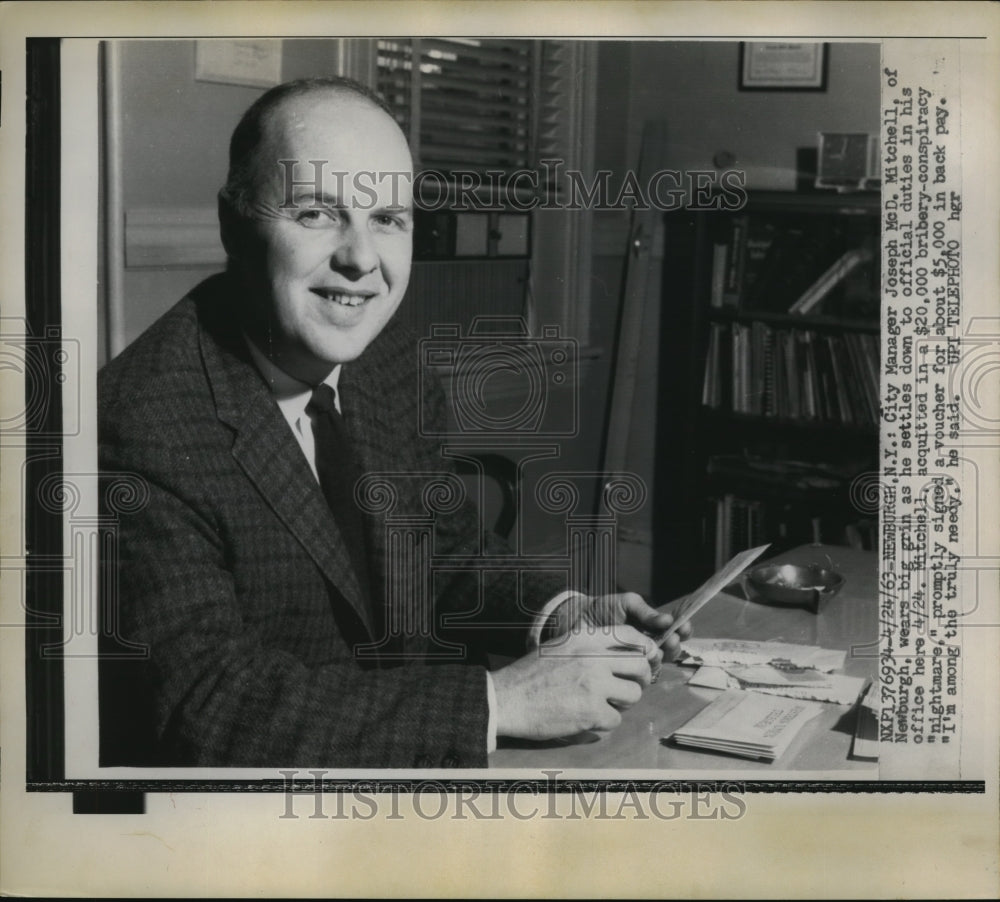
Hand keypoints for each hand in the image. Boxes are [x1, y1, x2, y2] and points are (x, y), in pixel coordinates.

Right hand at [492, 625, 657, 740]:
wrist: (507, 699)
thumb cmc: (531, 674)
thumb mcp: (560, 646)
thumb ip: (590, 645)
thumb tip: (627, 654)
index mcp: (585, 637)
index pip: (631, 634)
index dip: (644, 648)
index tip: (643, 659)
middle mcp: (593, 657)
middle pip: (640, 665)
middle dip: (639, 679)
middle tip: (627, 687)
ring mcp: (594, 684)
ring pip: (633, 695)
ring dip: (622, 703)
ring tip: (601, 704)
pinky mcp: (592, 712)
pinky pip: (616, 720)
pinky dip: (604, 723)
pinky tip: (587, 719)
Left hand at [547, 591, 692, 663]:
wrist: (576, 621)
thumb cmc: (603, 609)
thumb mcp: (626, 603)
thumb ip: (646, 611)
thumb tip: (668, 619)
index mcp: (653, 626)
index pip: (677, 630)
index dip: (684, 629)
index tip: (683, 627)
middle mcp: (650, 644)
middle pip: (672, 650)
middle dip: (674, 645)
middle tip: (670, 640)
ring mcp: (638, 659)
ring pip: (659, 664)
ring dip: (659, 657)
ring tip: (652, 651)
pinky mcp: (625, 672)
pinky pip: (640, 676)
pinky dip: (642, 669)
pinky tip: (637, 663)